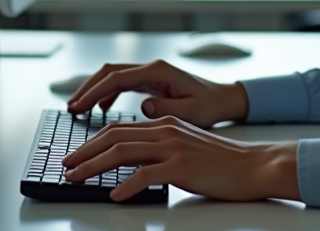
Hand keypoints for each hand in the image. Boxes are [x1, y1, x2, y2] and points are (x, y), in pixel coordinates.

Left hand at [62, 115, 299, 201]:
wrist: (252, 166)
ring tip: (77, 178)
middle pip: (114, 137)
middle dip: (84, 152)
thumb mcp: (185, 146)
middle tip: (66, 166)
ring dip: (94, 166)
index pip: (119, 129)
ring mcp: (173, 147)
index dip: (92, 142)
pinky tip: (115, 195)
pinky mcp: (181, 167)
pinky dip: (126, 186)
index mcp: (165, 123)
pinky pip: (145, 176)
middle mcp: (166, 130)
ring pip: (123, 153)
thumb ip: (159, 147)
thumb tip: (131, 162)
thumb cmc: (221, 162)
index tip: (75, 155)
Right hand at [66, 59, 248, 127]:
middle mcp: (152, 68)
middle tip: (71, 107)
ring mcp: (150, 73)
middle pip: (109, 72)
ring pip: (114, 76)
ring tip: (79, 108)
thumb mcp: (191, 112)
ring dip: (95, 89)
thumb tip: (143, 106)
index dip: (93, 91)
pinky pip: (123, 83)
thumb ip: (166, 109)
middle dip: (87, 87)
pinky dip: (108, 93)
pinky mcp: (151, 81)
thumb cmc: (210, 106)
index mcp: (158, 71)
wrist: (223, 99)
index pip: (117, 78)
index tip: (78, 106)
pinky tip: (101, 108)